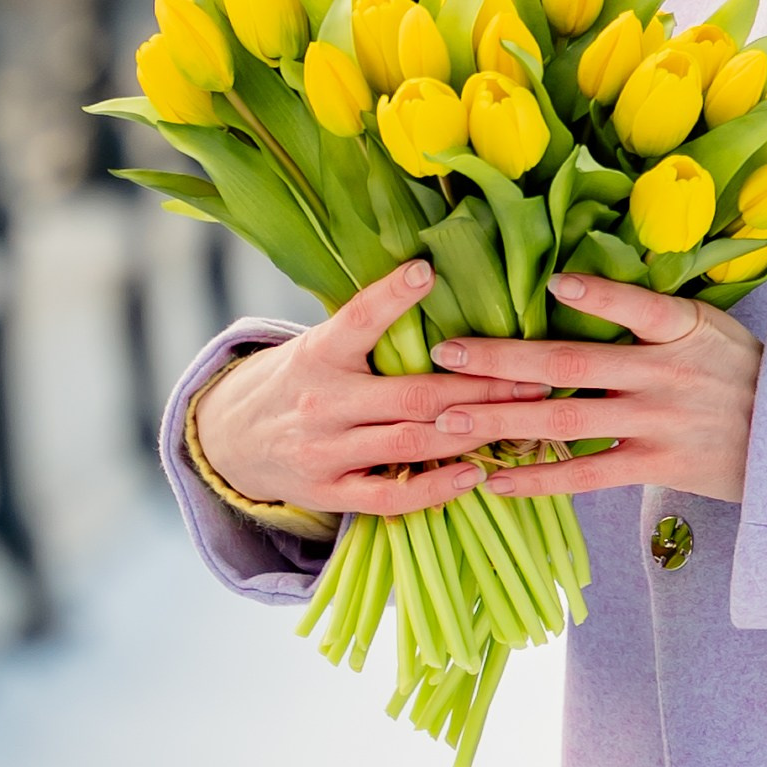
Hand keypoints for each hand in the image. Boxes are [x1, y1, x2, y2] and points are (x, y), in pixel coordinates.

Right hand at [191, 261, 493, 520]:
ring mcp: (324, 451)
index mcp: (319, 353)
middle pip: (414, 395)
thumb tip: (438, 284)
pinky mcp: (329, 491)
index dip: (390, 295)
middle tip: (537, 378)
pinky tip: (474, 474)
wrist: (229, 439)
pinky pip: (390, 496)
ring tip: (523, 422)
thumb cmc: (296, 381)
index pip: (356, 319)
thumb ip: (367, 330)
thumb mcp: (318, 343)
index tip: (427, 270)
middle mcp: (322, 401)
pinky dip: (435, 489)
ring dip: (472, 434)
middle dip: (482, 388)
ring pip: (411, 443)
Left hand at [427, 273, 763, 503]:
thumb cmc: (739, 372)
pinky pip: (588, 476)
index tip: (551, 284)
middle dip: (502, 361)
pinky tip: (497, 480)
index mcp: (683, 329)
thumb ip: (651, 313)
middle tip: (445, 356)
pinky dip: (540, 479)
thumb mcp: (709, 325)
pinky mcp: (657, 466)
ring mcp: (658, 424)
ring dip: (503, 422)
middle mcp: (666, 375)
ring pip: (567, 423)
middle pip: (571, 366)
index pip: (637, 305)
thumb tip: (575, 289)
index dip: (596, 297)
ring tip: (449, 421)